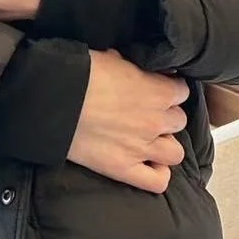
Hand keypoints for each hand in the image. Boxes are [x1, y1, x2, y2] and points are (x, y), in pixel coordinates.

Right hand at [67, 48, 189, 193]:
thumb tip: (140, 68)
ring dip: (164, 145)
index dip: (170, 89)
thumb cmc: (82, 73)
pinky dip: (157, 174)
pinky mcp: (124, 169)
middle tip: (147, 113)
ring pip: (176, 152)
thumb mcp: (113, 56)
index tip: (157, 89)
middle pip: (179, 121)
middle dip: (166, 116)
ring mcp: (142, 148)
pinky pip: (158, 182)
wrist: (55, 100)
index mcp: (158, 91)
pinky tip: (148, 164)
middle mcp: (156, 121)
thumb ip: (135, 65)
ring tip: (148, 140)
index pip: (183, 91)